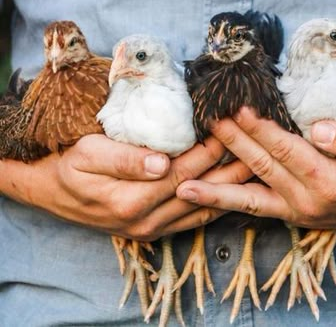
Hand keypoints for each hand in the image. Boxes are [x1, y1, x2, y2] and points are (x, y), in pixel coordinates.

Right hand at [0, 134, 251, 239]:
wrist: (54, 192)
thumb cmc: (69, 166)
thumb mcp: (87, 154)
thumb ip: (124, 159)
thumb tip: (160, 164)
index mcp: (132, 199)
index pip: (184, 171)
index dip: (209, 150)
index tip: (230, 129)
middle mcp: (147, 220)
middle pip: (198, 189)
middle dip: (228, 166)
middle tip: (254, 144)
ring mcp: (152, 230)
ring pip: (202, 208)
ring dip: (230, 188)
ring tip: (256, 167)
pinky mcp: (155, 232)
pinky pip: (194, 221)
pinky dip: (216, 206)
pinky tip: (234, 192)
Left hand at [177, 107, 335, 227]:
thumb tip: (317, 128)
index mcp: (329, 179)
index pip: (286, 149)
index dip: (260, 129)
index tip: (237, 107)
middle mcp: (307, 200)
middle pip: (262, 168)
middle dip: (233, 144)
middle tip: (207, 121)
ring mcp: (296, 211)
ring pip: (250, 195)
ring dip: (217, 185)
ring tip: (183, 181)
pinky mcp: (291, 216)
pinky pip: (255, 209)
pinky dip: (227, 203)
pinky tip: (203, 198)